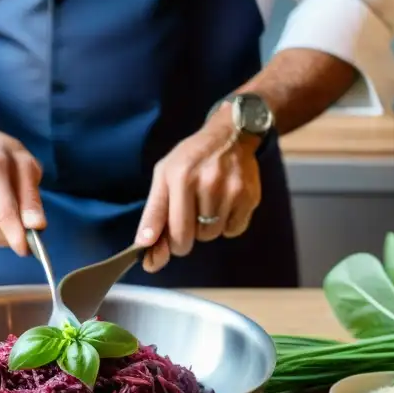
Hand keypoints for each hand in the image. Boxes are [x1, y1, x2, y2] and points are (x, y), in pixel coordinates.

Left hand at [136, 111, 261, 272]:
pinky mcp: (249, 197)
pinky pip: (233, 230)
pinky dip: (225, 225)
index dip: (164, 248)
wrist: (230, 135)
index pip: (174, 229)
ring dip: (205, 228)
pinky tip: (223, 205)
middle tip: (184, 224)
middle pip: (191, 237)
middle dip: (182, 240)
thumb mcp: (164, 175)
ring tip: (206, 205)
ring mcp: (232, 190)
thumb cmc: (191, 158)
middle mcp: (207, 183)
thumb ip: (154, 212)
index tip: (156, 257)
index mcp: (181, 178)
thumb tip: (144, 246)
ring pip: (211, 235)